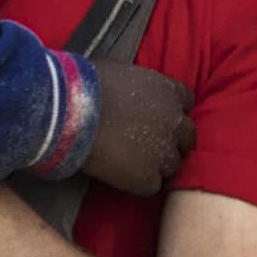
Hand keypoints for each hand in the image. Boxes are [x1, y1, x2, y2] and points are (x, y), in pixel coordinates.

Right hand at [81, 60, 197, 195]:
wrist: (69, 113)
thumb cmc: (85, 85)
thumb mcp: (120, 72)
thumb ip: (137, 84)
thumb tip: (129, 90)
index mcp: (168, 90)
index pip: (187, 103)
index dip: (172, 111)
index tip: (156, 117)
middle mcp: (174, 121)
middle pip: (187, 137)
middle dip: (172, 141)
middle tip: (147, 145)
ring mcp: (163, 152)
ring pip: (172, 165)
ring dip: (156, 165)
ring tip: (130, 163)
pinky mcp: (147, 177)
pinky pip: (152, 185)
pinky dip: (139, 182)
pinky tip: (120, 175)